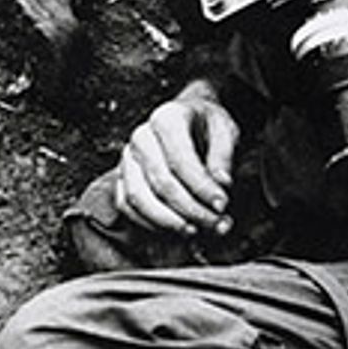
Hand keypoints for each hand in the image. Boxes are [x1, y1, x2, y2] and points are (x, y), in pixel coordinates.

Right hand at [113, 81, 239, 236]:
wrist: (189, 119)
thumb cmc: (207, 125)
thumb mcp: (225, 130)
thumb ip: (224, 157)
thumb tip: (222, 185)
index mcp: (167, 118)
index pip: (181, 160)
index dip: (202, 187)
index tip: (222, 205)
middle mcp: (142, 137)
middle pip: (161, 182)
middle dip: (190, 210)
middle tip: (215, 223)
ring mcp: (128, 158)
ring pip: (138, 198)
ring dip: (168, 221)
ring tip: (195, 230)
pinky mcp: (122, 177)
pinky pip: (126, 206)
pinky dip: (149, 223)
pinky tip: (175, 228)